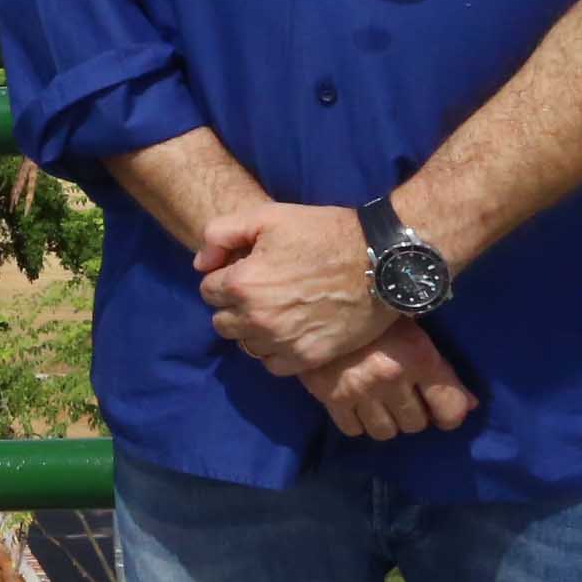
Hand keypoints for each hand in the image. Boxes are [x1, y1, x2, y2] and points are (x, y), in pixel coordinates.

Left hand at [195, 201, 390, 373]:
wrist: (380, 261)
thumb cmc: (323, 233)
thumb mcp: (266, 216)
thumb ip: (220, 234)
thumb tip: (201, 265)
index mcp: (242, 283)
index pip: (208, 290)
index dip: (225, 277)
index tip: (247, 269)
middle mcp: (256, 318)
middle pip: (222, 321)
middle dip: (234, 305)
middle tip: (262, 290)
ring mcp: (283, 342)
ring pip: (246, 344)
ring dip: (254, 329)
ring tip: (278, 310)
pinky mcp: (308, 359)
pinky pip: (273, 365)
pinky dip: (276, 351)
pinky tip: (290, 330)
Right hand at [298, 318, 479, 441]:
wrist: (316, 301)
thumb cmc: (373, 310)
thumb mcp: (412, 331)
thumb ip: (440, 368)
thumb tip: (468, 405)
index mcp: (418, 356)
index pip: (449, 408)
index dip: (450, 414)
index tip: (441, 410)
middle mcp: (391, 377)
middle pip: (416, 424)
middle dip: (414, 413)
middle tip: (404, 397)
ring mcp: (359, 390)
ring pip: (384, 432)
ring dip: (385, 420)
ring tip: (379, 402)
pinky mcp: (330, 396)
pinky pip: (352, 429)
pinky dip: (357, 421)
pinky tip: (356, 402)